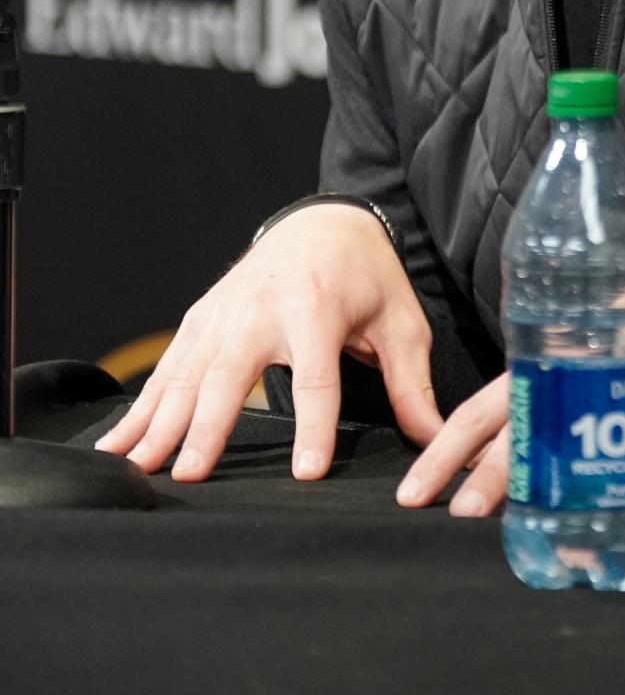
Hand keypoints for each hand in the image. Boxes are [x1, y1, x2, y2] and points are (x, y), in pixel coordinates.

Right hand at [95, 202, 444, 482]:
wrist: (323, 221)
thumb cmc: (366, 277)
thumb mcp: (400, 322)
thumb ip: (412, 384)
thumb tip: (436, 441)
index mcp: (317, 309)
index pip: (317, 377)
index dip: (314, 427)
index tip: (307, 471)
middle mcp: (261, 310)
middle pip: (231, 375)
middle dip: (208, 426)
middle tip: (189, 474)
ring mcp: (224, 313)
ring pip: (186, 373)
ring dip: (159, 421)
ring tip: (137, 467)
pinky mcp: (200, 317)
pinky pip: (167, 368)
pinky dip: (141, 406)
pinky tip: (118, 443)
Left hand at [395, 254, 624, 517]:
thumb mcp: (597, 373)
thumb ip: (562, 420)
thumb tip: (520, 483)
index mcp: (547, 373)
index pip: (482, 414)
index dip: (445, 452)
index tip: (413, 495)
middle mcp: (578, 374)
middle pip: (524, 424)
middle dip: (489, 473)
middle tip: (460, 512)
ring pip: (589, 428)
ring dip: (567, 476)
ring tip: (542, 517)